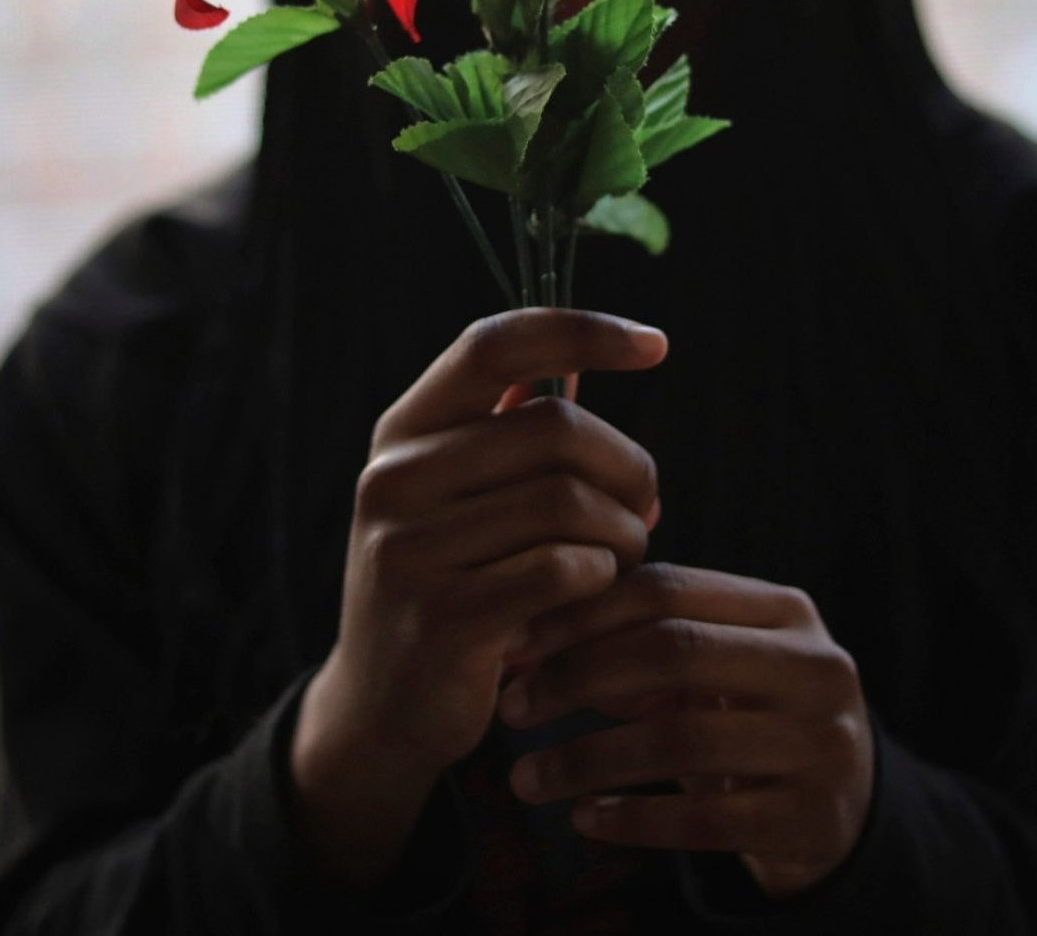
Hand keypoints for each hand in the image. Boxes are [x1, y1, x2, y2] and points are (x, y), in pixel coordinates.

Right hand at [287, 310, 665, 890]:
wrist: (381, 706)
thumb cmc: (450, 583)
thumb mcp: (458, 497)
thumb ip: (510, 434)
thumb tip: (586, 365)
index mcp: (403, 431)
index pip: (494, 345)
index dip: (580, 330)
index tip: (655, 344)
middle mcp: (394, 477)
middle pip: (553, 426)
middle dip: (626, 465)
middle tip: (646, 509)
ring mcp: (409, 549)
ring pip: (567, 502)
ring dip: (623, 532)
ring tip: (623, 558)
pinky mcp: (441, 618)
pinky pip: (560, 570)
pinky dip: (599, 578)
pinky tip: (592, 594)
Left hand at [495, 561, 873, 899]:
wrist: (843, 806)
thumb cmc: (749, 715)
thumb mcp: (714, 666)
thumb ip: (637, 643)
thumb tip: (524, 644)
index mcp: (787, 611)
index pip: (667, 589)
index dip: (583, 613)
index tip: (516, 643)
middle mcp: (815, 668)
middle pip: (673, 652)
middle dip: (577, 678)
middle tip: (512, 708)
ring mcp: (821, 745)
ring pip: (680, 741)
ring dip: (587, 760)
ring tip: (526, 777)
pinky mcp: (810, 819)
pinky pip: (702, 821)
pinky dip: (631, 820)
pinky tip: (584, 819)